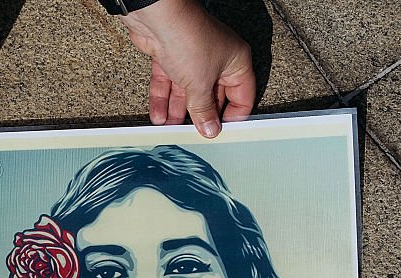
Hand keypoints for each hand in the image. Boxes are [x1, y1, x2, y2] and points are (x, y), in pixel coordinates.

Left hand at [119, 0, 254, 137]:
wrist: (159, 20)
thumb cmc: (189, 40)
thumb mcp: (200, 85)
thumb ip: (204, 110)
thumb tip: (210, 129)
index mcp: (236, 61)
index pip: (242, 95)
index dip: (232, 116)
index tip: (221, 133)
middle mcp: (217, 59)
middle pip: (212, 95)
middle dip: (200, 115)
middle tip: (193, 135)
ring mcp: (192, 58)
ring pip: (187, 91)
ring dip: (177, 111)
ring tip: (170, 130)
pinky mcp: (170, 57)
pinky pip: (169, 83)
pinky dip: (163, 99)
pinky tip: (158, 116)